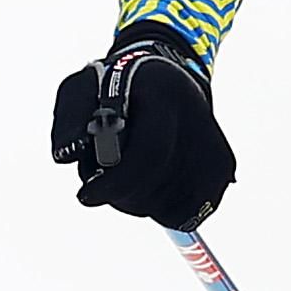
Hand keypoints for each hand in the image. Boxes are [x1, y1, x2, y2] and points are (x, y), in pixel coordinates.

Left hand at [47, 22, 232, 229]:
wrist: (164, 78)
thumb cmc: (112, 88)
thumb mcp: (80, 89)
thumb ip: (67, 120)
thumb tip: (67, 157)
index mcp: (166, 92)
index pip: (150, 152)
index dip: (115, 183)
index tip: (86, 196)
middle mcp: (199, 117)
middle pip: (159, 183)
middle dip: (121, 195)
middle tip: (100, 188)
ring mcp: (215, 145)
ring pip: (173, 204)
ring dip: (139, 202)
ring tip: (127, 172)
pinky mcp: (223, 169)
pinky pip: (188, 212)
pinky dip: (160, 209)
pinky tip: (148, 184)